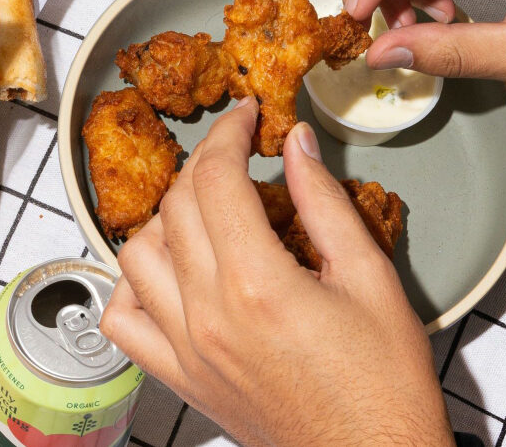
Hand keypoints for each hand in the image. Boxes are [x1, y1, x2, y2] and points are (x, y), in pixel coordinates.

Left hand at [99, 98, 451, 445]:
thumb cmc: (383, 385)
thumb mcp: (371, 279)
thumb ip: (325, 203)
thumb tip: (296, 146)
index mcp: (257, 285)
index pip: (215, 179)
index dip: (227, 133)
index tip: (245, 118)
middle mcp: (207, 315)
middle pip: (175, 207)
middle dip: (203, 164)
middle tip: (235, 155)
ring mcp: (184, 348)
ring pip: (136, 254)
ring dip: (164, 219)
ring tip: (206, 212)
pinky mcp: (178, 375)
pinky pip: (122, 319)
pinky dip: (132, 284)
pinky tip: (168, 272)